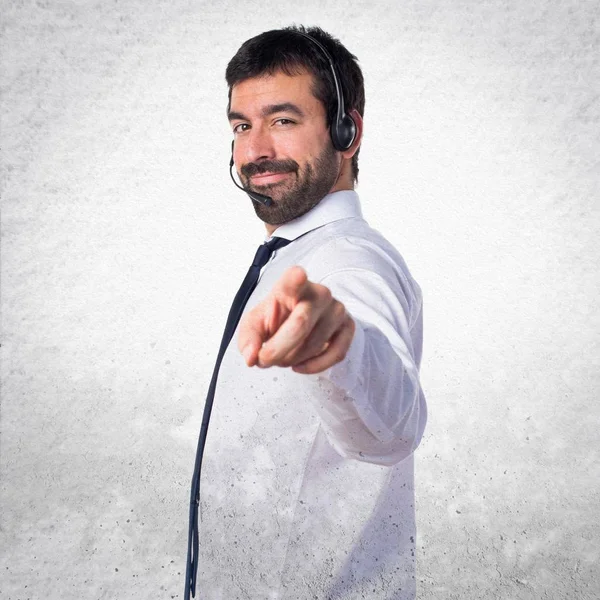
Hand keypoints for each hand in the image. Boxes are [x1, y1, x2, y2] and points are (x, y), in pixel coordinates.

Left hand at [237, 266, 354, 373]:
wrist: (299, 321)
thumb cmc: (276, 318)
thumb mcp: (255, 324)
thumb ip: (248, 339)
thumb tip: (251, 357)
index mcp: (291, 284)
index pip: (295, 278)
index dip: (297, 279)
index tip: (298, 276)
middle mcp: (319, 293)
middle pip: (300, 324)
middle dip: (278, 349)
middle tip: (264, 360)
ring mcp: (336, 309)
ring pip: (314, 345)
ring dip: (292, 360)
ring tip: (282, 358)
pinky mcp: (348, 327)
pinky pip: (335, 354)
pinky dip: (314, 366)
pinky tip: (299, 365)